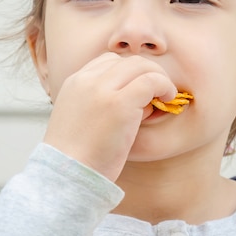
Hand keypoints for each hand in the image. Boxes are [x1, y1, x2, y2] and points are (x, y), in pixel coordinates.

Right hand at [43, 53, 175, 180]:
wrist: (67, 174)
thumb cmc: (78, 157)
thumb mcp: (83, 120)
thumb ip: (105, 104)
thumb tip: (144, 101)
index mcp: (74, 82)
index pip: (108, 61)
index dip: (129, 73)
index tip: (138, 90)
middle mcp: (87, 80)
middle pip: (128, 61)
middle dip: (147, 72)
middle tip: (158, 92)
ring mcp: (103, 90)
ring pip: (142, 66)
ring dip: (159, 78)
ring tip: (166, 96)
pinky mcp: (120, 104)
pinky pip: (152, 81)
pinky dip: (165, 86)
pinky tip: (169, 100)